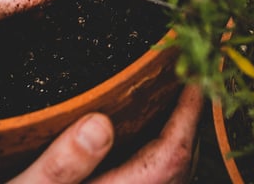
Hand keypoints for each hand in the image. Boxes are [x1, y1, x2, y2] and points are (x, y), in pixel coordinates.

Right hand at [10, 84, 203, 183]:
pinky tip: (142, 139)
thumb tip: (99, 124)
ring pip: (171, 179)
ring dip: (175, 141)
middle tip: (190, 80)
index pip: (171, 156)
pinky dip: (158, 158)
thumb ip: (59, 167)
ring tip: (172, 103)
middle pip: (179, 167)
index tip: (194, 78)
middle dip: (189, 123)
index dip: (188, 114)